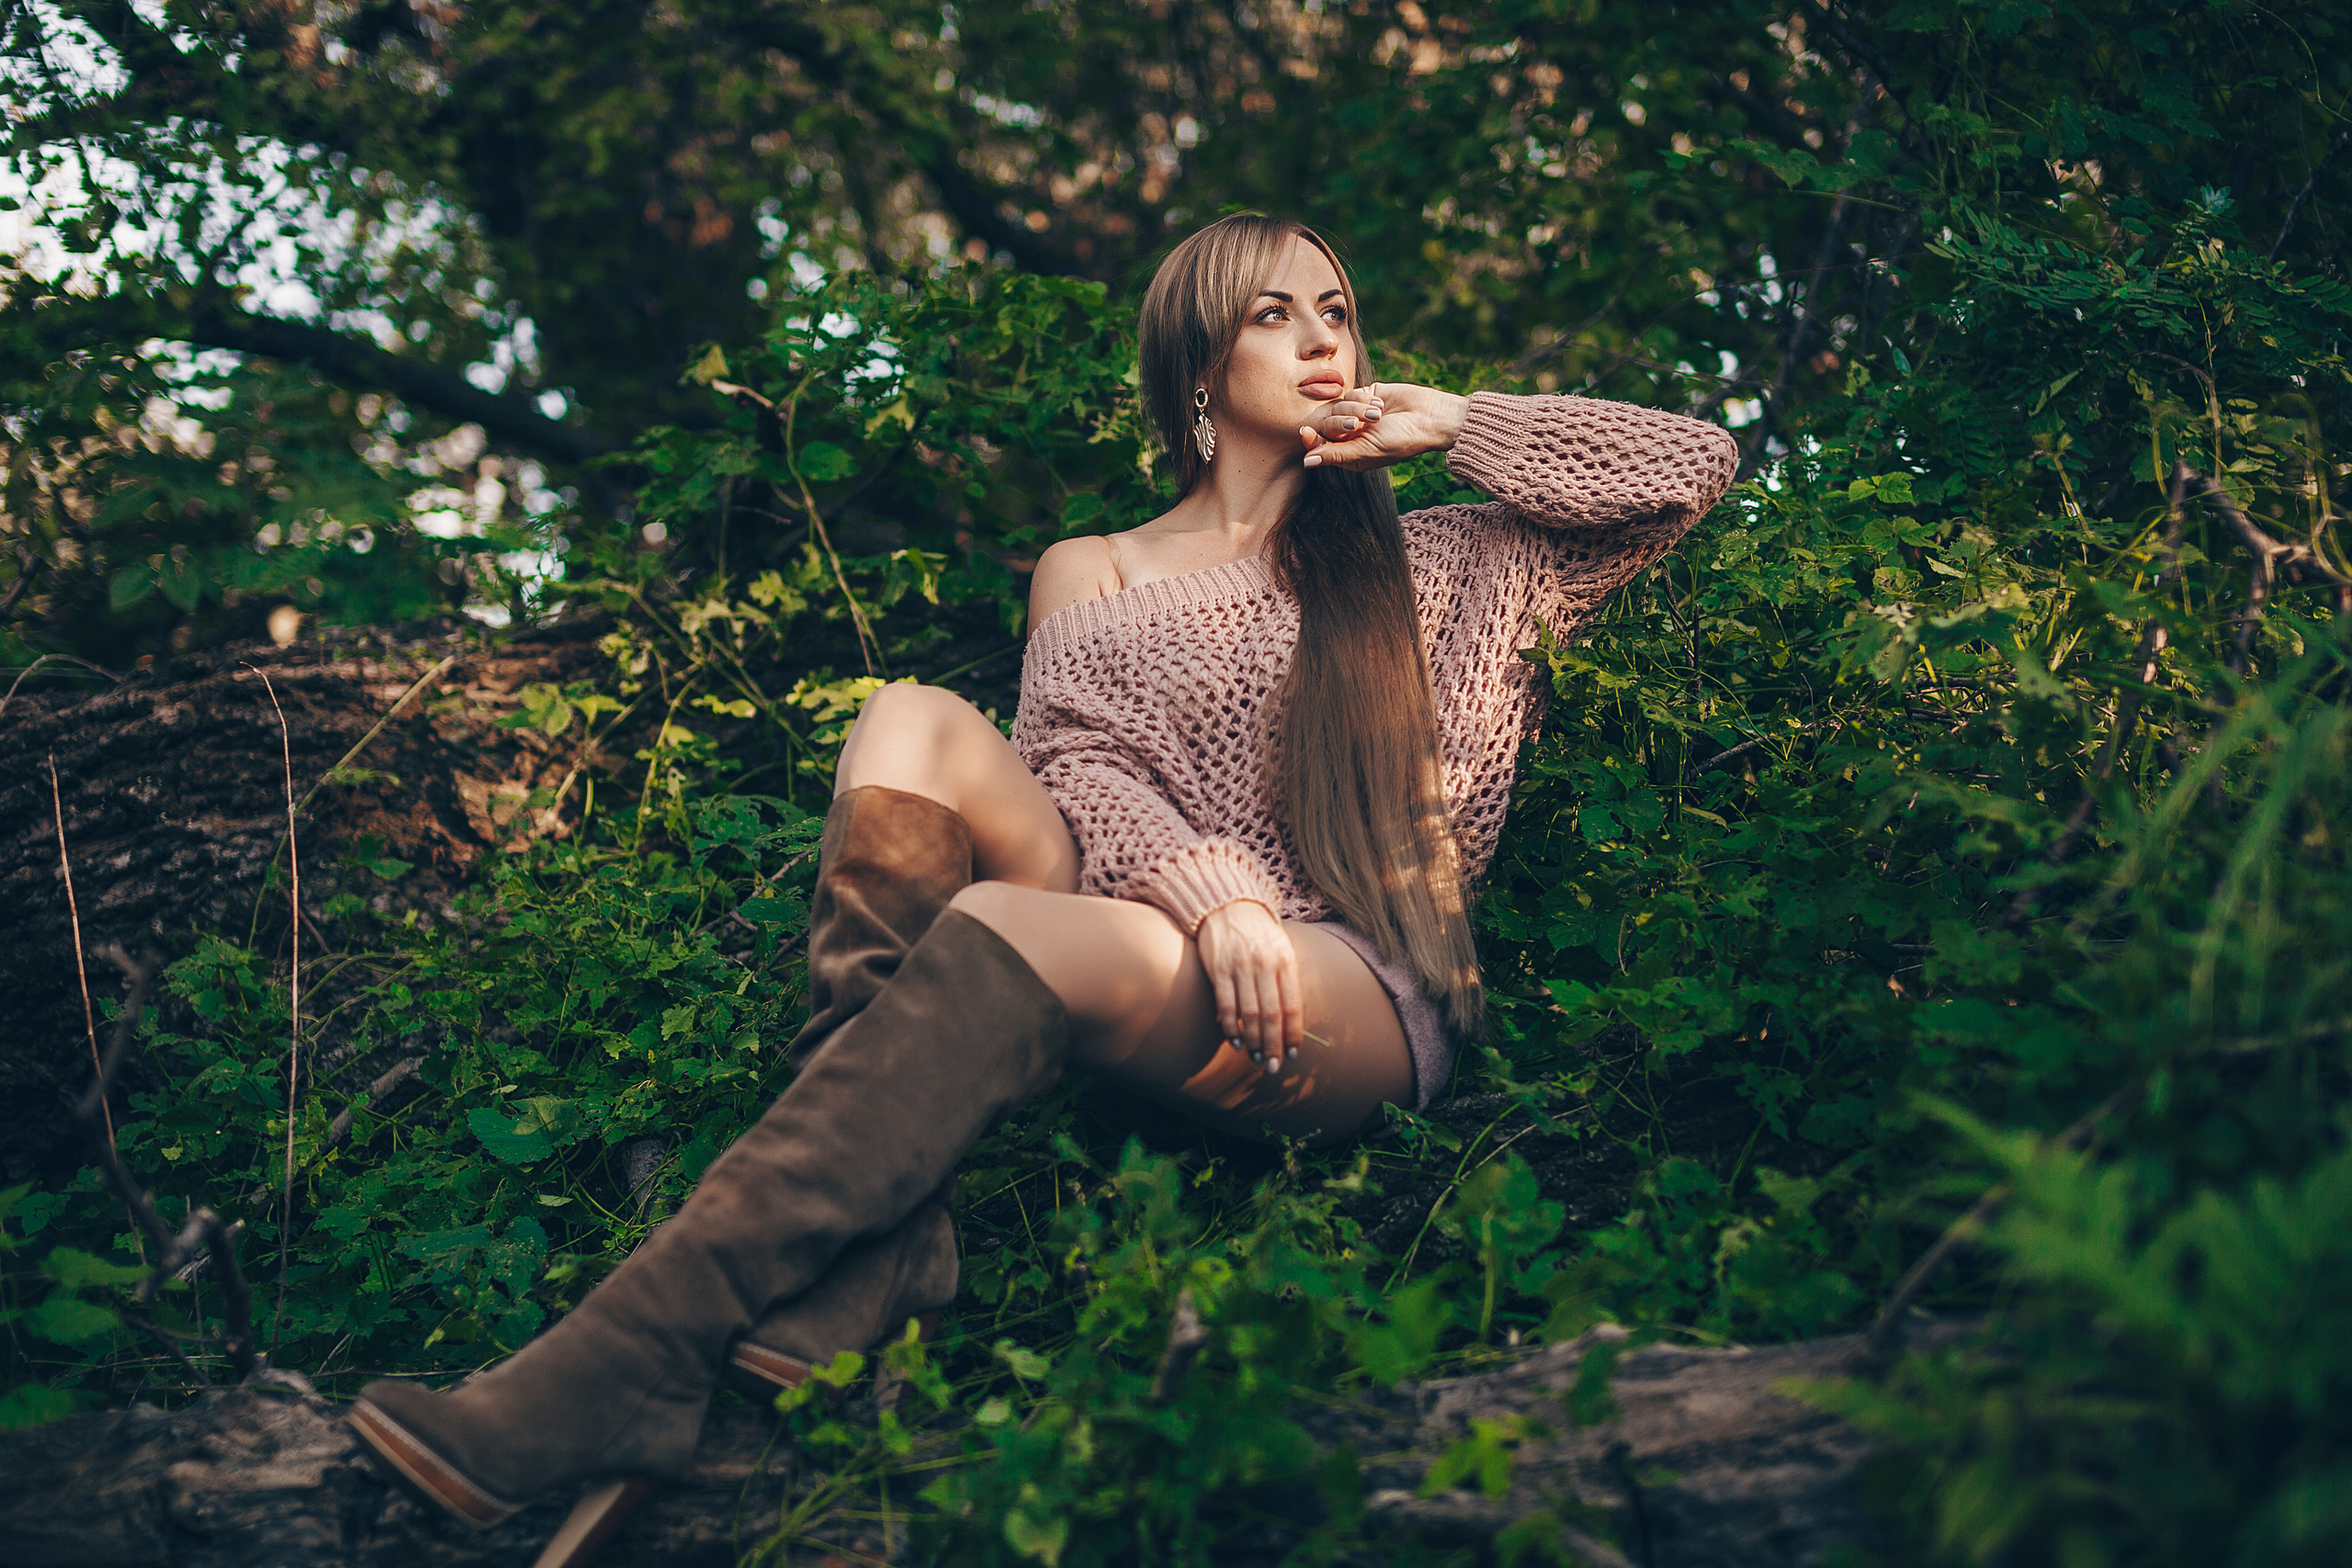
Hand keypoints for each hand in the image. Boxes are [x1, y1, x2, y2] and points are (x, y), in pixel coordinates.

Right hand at [1194, 899, 1303, 1068]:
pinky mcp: (1217, 969)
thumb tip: (1290, 1021)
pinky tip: (1234, 1040)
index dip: (1293, 1033)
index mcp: (1285, 960)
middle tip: (1274, 1066)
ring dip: (1252, 1040)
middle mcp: (1264, 965)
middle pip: (1271, 1014)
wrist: (1228, 903)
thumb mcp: (1282, 948)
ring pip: (1248, 1013)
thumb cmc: (1259, 932)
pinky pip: (1225, 1004)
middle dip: (1274, 1044)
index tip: (1294, 1054)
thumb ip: (1287, 980)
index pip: (1292, 1005)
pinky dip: (1229, 1026)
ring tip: (1256, 1057)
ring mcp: (1239, 967)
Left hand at [1299, 381, 1470, 470]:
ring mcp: (1358, 416)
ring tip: (1377, 415)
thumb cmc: (1399, 441)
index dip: (1311, 439)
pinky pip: (1350, 394)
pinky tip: (1380, 405)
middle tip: (1358, 424)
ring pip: (1338, 406)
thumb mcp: (1365, 452)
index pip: (1319, 447)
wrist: (1428, 417)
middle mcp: (1351, 436)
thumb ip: (1335, 455)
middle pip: (1326, 424)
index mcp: (1349, 455)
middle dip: (1341, 422)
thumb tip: (1306, 463)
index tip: (1306, 430)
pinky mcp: (1365, 397)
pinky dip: (1364, 399)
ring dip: (1357, 409)